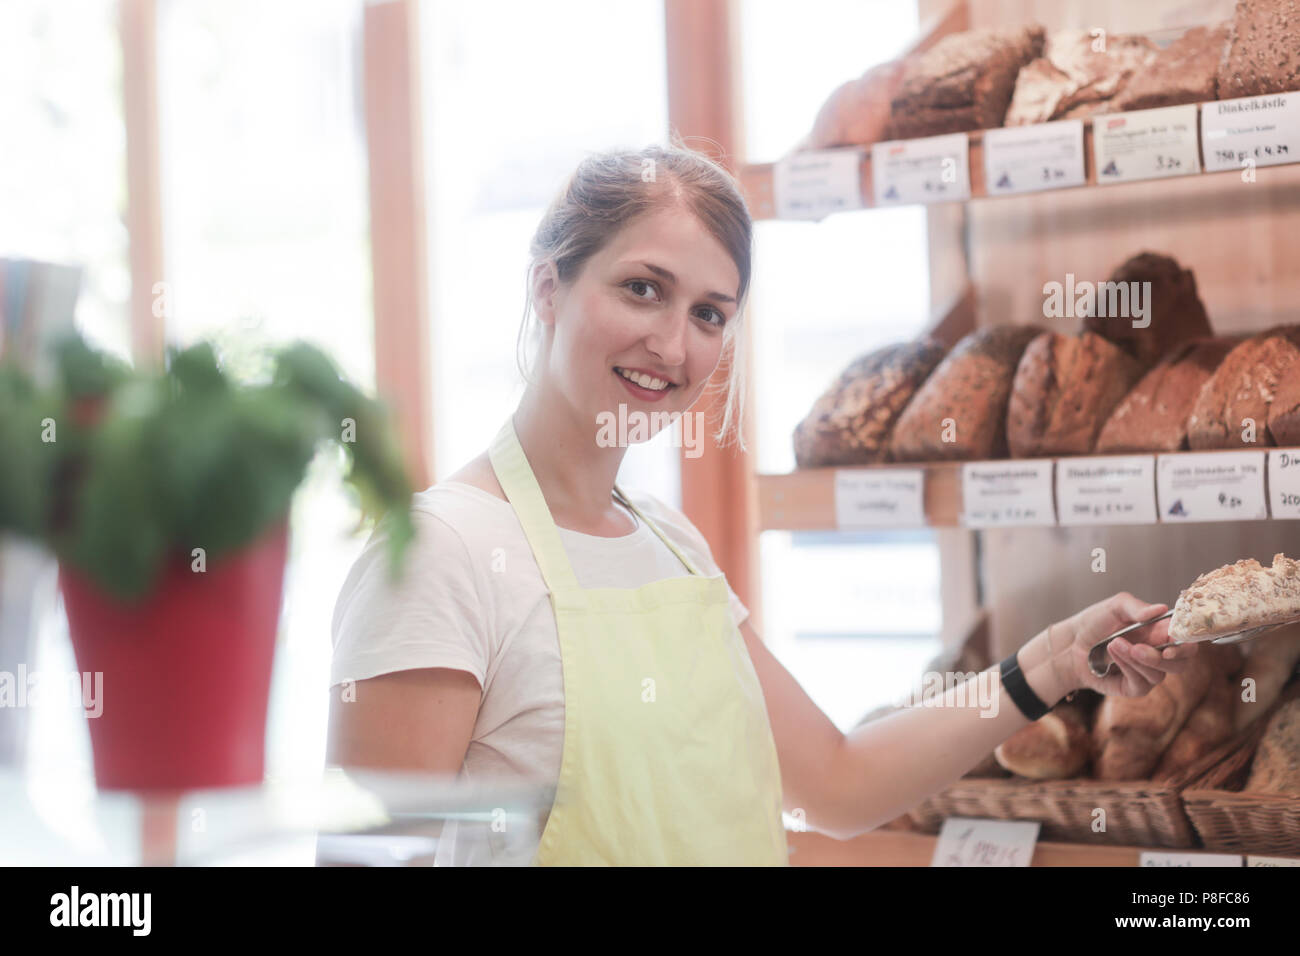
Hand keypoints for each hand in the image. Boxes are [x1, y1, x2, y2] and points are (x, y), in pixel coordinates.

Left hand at [1046, 591, 1201, 698]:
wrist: (1071, 643)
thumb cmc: (1095, 623)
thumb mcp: (1114, 607)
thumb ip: (1136, 607)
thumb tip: (1161, 608)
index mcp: (1162, 632)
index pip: (1187, 640)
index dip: (1187, 641)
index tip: (1173, 638)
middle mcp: (1160, 653)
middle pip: (1182, 663)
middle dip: (1163, 657)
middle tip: (1139, 648)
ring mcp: (1148, 672)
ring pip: (1159, 674)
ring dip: (1135, 659)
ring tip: (1114, 643)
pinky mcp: (1135, 687)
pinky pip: (1141, 683)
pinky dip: (1127, 667)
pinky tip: (1113, 654)